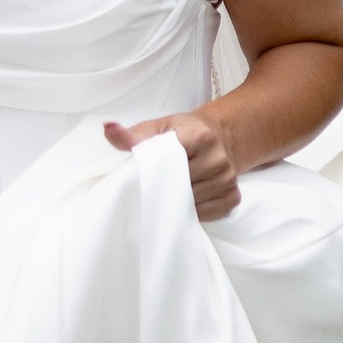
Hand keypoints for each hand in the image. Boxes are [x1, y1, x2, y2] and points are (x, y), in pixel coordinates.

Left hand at [105, 110, 240, 221]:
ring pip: (190, 203)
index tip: (144, 174)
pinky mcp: (233, 197)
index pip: (169, 161)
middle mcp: (218, 158)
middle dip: (161, 188)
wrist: (219, 137)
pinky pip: (205, 215)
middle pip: (178, 186)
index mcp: (200, 135)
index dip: (153, 171)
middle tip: (152, 186)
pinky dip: (192, 212)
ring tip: (170, 191)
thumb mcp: (159, 127)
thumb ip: (133, 134)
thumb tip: (109, 129)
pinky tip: (187, 200)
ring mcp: (228, 179)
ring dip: (175, 202)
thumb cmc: (184, 133)